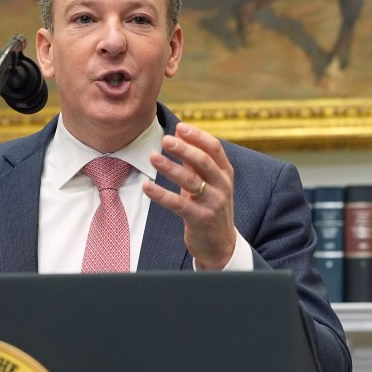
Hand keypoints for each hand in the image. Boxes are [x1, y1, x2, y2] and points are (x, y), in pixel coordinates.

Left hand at [142, 122, 235, 269]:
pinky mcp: (199, 218)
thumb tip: (178, 136)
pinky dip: (160, 194)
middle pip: (203, 162)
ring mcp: (212, 202)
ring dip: (170, 167)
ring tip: (152, 157)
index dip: (197, 136)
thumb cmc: (209, 207)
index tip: (179, 127)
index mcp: (225, 173)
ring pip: (190, 181)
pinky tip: (146, 187)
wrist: (220, 244)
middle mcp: (222, 185)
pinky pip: (178, 204)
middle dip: (184, 149)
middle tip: (166, 139)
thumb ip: (195, 162)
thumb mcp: (208, 183)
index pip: (214, 148)